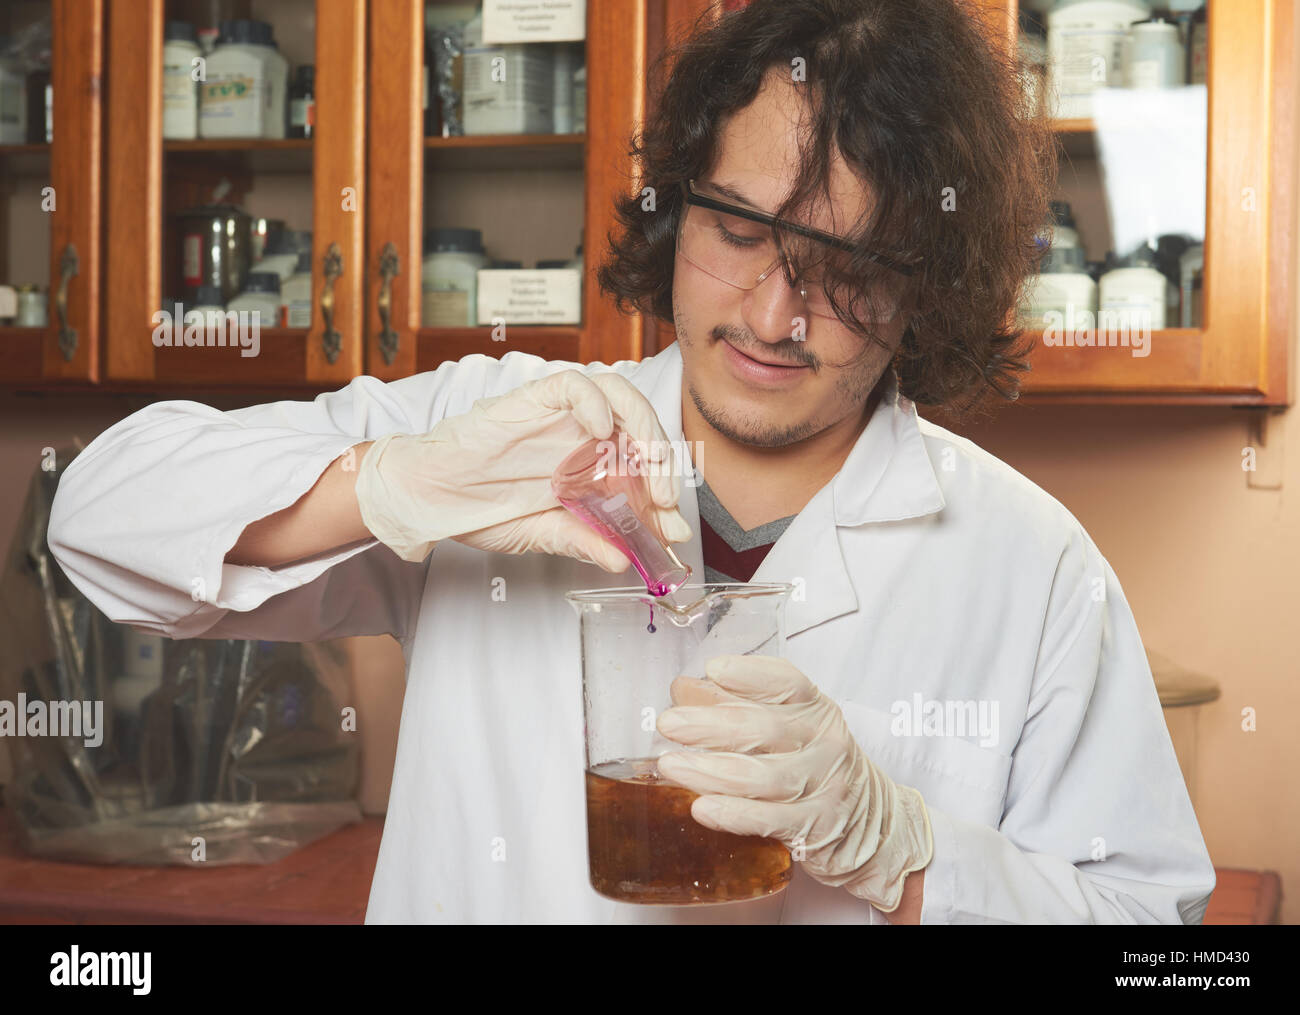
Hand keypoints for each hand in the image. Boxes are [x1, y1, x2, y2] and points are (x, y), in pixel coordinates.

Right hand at [355, 370, 691, 566]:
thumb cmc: (480, 509)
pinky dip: (595, 401)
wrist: (430, 496)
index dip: (663, 496)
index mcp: (589, 468)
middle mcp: (581, 437)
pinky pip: (575, 384)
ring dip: (642, 424)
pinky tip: (600, 430)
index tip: (673, 529)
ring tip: (646, 460)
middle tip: (662, 501)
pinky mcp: (535, 399)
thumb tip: (622, 560)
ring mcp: (560, 417)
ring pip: (618, 395)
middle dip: (661, 465)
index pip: (641, 471)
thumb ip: (583, 540)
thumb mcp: (543, 533)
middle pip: (639, 431)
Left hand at [654, 655, 932, 912]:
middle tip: (668, 723)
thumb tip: (682, 689)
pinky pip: (770, 820)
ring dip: (711, 770)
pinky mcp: (815, 828)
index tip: (713, 669)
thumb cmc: (816, 767)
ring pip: (763, 776)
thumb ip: (736, 707)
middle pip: (765, 728)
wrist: (873, 824)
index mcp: (816, 709)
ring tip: (670, 765)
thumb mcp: (788, 729)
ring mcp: (823, 786)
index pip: (788, 683)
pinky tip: (702, 807)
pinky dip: (733, 813)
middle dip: (710, 725)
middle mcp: (824, 743)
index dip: (750, 675)